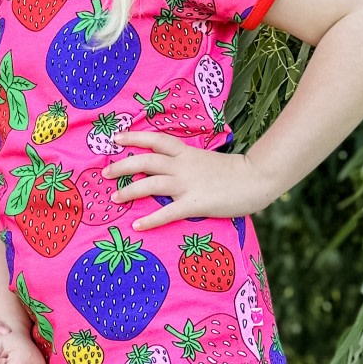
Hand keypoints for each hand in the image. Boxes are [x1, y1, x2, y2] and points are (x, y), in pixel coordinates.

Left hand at [106, 131, 275, 231]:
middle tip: (104, 173)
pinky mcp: (194, 203)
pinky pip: (167, 212)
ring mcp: (187, 184)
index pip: (156, 140)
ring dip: (129, 191)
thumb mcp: (205, 160)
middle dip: (122, 166)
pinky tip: (137, 226)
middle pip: (145, 161)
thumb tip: (170, 168)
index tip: (115, 138)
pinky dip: (150, 219)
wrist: (257, 178)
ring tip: (114, 199)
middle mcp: (182, 166)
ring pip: (150, 184)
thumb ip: (187, 163)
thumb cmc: (233, 172)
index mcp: (186, 153)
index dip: (134, 138)